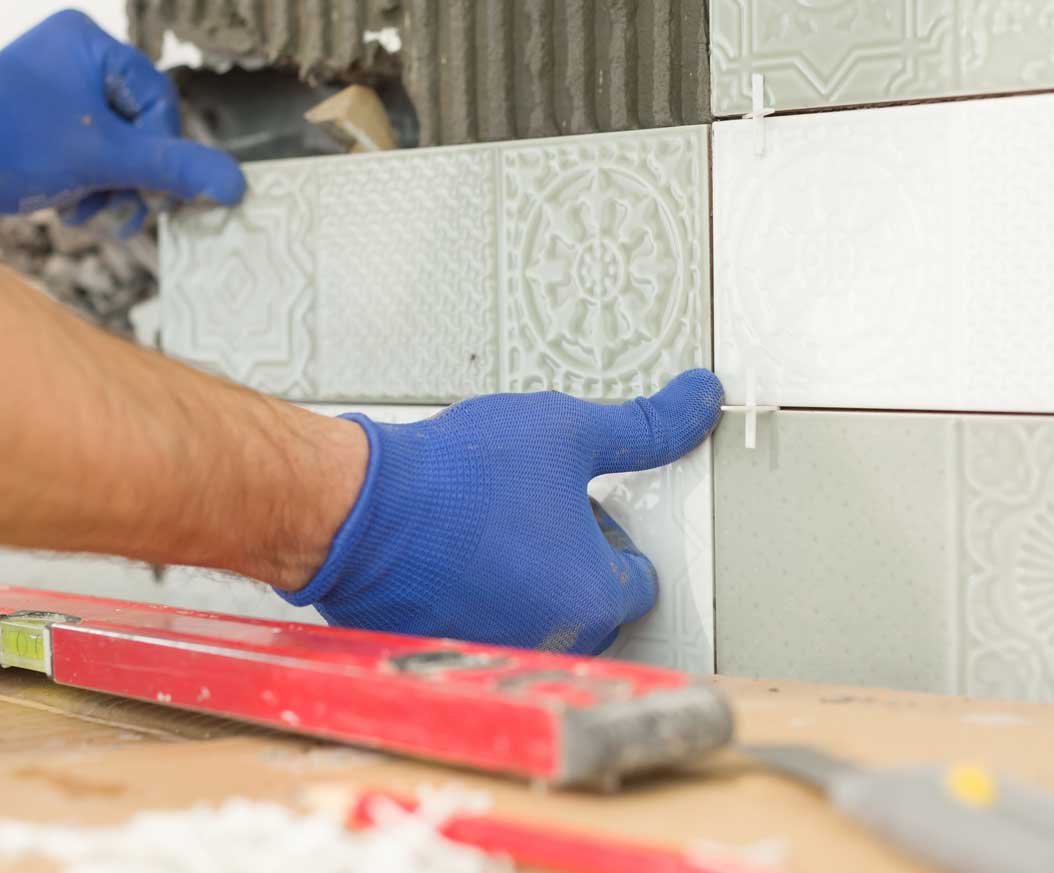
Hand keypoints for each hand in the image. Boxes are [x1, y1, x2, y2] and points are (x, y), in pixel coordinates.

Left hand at [0, 9, 243, 228]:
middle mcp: (73, 57)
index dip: (159, 151)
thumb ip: (174, 169)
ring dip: (111, 190)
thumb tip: (235, 183)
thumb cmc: (9, 145)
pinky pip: (90, 158)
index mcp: (88, 42)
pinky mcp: (41, 125)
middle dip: (131, 177)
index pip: (159, 101)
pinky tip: (67, 208)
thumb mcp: (104, 159)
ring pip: (118, 150)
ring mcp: (55, 92)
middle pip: (141, 128)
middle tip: (116, 209)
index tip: (146, 190)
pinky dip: (88, 189)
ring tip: (86, 213)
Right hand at [279, 369, 723, 654]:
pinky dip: (474, 595)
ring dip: (523, 576)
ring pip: (535, 614)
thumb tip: (699, 400)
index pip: (638, 575)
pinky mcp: (445, 654)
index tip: (575, 503)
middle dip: (568, 556)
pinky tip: (451, 552)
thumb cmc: (452, 478)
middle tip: (527, 508)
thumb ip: (645, 425)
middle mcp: (549, 642)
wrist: (354, 508)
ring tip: (486, 525)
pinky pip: (481, 624)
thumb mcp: (566, 430)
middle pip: (588, 600)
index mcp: (591, 598)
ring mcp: (495, 653)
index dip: (609, 530)